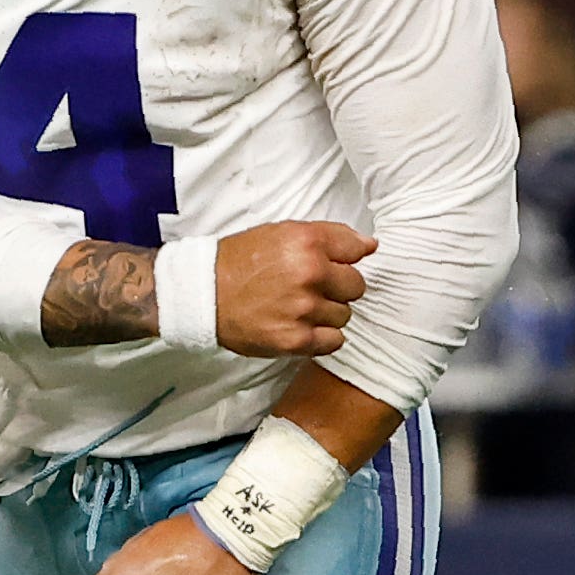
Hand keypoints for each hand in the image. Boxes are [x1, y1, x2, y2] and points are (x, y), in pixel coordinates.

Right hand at [214, 222, 374, 358]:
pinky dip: (321, 336)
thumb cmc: (240, 261)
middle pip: (356, 286)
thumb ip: (328, 236)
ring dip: (327, 313)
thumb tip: (370, 245)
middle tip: (310, 288)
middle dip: (338, 288)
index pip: (356, 251)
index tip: (331, 264)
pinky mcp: (296, 340)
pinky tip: (300, 326)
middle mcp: (309, 274)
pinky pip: (334, 341)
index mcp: (307, 242)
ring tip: (298, 307)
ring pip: (344, 315)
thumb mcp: (281, 232)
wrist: (204, 293)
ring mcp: (303, 309)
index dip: (344, 259)